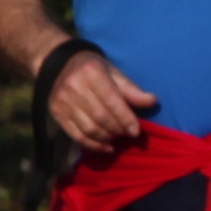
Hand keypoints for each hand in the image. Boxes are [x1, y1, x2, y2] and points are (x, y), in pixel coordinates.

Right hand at [38, 42, 157, 157]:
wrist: (59, 63)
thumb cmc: (93, 68)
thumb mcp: (113, 72)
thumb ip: (131, 89)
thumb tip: (152, 101)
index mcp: (92, 72)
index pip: (112, 101)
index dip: (126, 118)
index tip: (136, 131)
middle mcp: (75, 86)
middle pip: (101, 117)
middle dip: (118, 129)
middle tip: (127, 133)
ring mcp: (63, 101)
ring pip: (89, 129)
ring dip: (107, 138)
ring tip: (117, 137)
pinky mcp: (57, 113)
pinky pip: (77, 136)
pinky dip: (93, 146)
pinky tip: (106, 147)